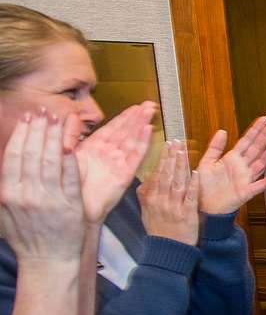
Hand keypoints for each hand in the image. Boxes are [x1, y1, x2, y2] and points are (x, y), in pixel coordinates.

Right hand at [0, 112, 85, 263]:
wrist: (47, 261)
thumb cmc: (27, 235)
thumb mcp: (6, 210)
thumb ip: (7, 185)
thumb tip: (7, 158)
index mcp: (8, 193)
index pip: (14, 155)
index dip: (21, 134)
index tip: (27, 118)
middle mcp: (26, 194)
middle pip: (32, 152)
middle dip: (39, 128)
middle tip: (44, 110)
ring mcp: (49, 199)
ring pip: (52, 159)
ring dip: (55, 136)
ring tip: (58, 119)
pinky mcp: (70, 205)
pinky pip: (71, 175)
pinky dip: (71, 157)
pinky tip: (72, 141)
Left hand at [75, 102, 154, 222]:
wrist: (74, 210)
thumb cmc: (67, 187)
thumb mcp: (66, 155)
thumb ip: (70, 135)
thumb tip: (73, 115)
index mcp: (94, 149)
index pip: (113, 128)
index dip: (125, 116)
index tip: (136, 105)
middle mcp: (108, 155)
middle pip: (126, 131)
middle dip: (137, 117)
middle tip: (149, 105)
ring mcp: (118, 164)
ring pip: (132, 140)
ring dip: (141, 125)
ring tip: (150, 111)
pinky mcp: (124, 175)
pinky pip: (135, 156)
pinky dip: (142, 143)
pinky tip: (148, 130)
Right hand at [137, 141, 198, 243]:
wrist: (168, 251)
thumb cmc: (159, 231)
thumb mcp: (146, 213)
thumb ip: (145, 195)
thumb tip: (145, 179)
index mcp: (151, 199)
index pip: (157, 174)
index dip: (162, 159)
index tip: (166, 144)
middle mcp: (161, 201)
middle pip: (166, 175)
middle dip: (170, 157)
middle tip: (175, 142)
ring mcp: (174, 207)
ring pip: (177, 182)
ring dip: (181, 166)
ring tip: (183, 151)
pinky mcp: (187, 214)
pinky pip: (190, 197)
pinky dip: (193, 185)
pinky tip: (196, 173)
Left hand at [195, 116, 265, 215]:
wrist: (204, 207)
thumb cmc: (204, 186)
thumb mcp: (206, 162)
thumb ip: (214, 147)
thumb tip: (222, 131)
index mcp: (232, 159)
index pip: (246, 141)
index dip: (255, 129)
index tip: (264, 119)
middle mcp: (242, 167)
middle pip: (256, 148)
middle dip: (265, 135)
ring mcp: (246, 178)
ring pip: (261, 162)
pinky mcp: (247, 191)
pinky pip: (262, 184)